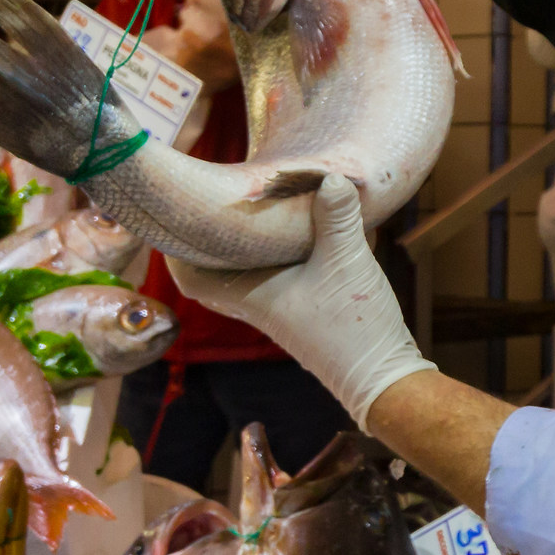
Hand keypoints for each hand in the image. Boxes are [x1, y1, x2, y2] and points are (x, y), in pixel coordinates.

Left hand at [169, 175, 435, 426]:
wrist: (383, 378)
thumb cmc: (353, 327)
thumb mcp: (346, 260)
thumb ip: (336, 216)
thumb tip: (329, 176)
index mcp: (251, 294)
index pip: (192, 277)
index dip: (176, 250)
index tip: (171, 218)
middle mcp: (258, 303)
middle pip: (217, 270)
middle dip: (213, 237)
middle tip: (210, 202)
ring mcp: (282, 308)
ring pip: (249, 271)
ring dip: (249, 243)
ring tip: (252, 207)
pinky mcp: (306, 310)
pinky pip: (279, 275)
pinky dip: (281, 251)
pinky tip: (303, 228)